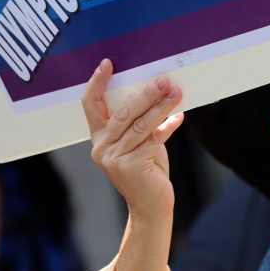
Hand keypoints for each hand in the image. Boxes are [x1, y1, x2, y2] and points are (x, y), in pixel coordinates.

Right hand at [83, 59, 183, 220]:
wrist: (150, 207)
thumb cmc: (146, 169)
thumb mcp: (137, 142)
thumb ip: (139, 121)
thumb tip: (158, 91)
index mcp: (99, 136)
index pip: (90, 104)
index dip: (97, 82)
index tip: (108, 63)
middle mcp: (102, 146)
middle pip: (122, 112)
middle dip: (144, 93)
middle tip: (162, 80)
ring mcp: (115, 158)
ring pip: (140, 124)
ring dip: (161, 106)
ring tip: (175, 93)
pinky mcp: (131, 166)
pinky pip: (153, 140)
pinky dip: (168, 127)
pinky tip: (179, 117)